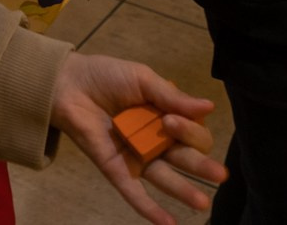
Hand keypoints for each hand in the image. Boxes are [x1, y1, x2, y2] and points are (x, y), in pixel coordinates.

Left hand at [50, 51, 224, 224]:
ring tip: (203, 203)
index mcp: (167, 118)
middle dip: (202, 166)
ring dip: (184, 192)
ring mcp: (136, 157)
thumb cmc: (106, 77)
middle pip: (185, 158)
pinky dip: (149, 208)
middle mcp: (156, 141)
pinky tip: (169, 223)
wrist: (68, 84)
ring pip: (165, 178)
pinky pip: (133, 192)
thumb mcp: (142, 79)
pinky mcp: (116, 169)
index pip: (192, 131)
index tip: (171, 118)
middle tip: (218, 174)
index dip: (189, 128)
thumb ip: (172, 96)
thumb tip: (209, 106)